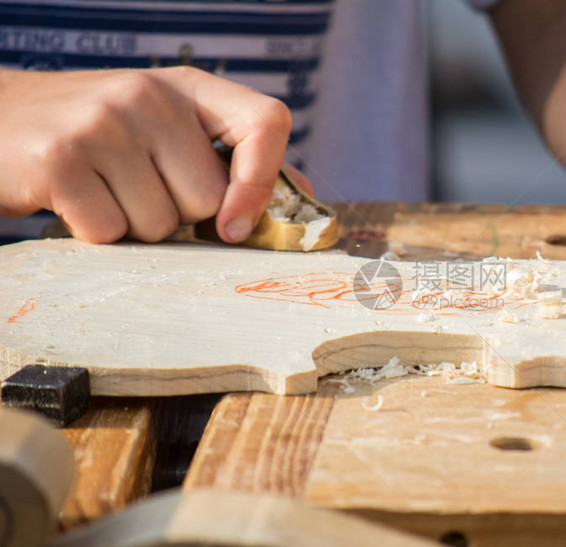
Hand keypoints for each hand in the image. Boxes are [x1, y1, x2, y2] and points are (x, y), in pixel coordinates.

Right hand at [0, 67, 290, 243]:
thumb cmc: (98, 140)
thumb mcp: (168, 132)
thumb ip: (234, 161)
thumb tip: (303, 196)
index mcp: (189, 88)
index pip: (266, 122)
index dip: (264, 182)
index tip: (237, 224)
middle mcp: (149, 95)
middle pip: (206, 200)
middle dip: (175, 216)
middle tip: (133, 188)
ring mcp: (103, 124)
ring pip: (160, 225)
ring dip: (132, 228)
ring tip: (101, 191)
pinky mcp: (60, 161)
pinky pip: (111, 234)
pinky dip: (95, 236)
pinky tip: (74, 202)